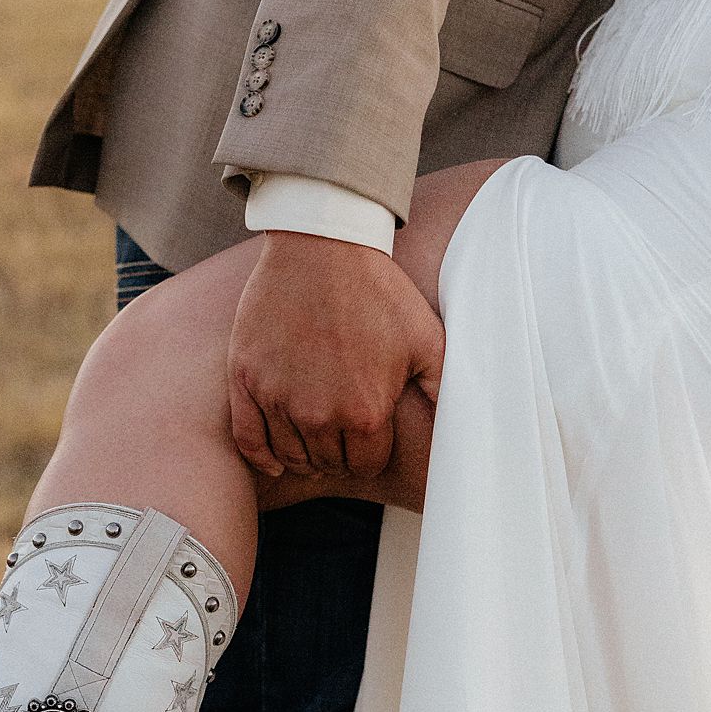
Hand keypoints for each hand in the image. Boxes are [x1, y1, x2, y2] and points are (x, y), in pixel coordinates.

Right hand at [227, 231, 444, 481]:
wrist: (323, 246)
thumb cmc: (379, 291)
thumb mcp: (427, 341)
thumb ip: (444, 391)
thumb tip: (463, 431)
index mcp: (366, 413)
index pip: (365, 465)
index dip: (370, 454)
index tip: (369, 437)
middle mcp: (319, 415)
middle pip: (327, 463)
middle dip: (338, 454)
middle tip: (342, 432)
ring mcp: (278, 398)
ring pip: (290, 455)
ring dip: (304, 454)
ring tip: (314, 439)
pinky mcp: (247, 380)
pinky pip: (248, 440)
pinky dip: (262, 456)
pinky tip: (275, 459)